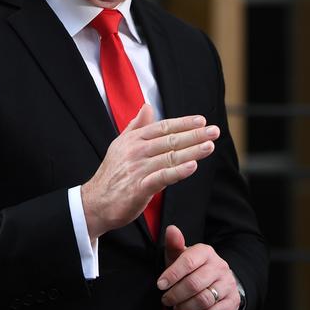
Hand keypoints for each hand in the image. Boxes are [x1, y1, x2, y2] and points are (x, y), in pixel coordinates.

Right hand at [80, 105, 217, 238]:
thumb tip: (147, 107)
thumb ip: (136, 126)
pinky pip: (162, 177)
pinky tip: (193, 166)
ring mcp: (137, 169)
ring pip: (170, 157)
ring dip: (192, 151)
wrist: (94, 203)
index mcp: (133, 140)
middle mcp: (136, 151)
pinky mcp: (139, 187)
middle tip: (214, 131)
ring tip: (210, 146)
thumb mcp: (120, 145)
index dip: (183, 123)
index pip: (163, 127)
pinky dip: (178, 171)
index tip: (201, 120)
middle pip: (170, 140)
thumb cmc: (111, 174)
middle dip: (194, 135)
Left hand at [157, 225, 240, 309]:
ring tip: (176, 307)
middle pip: (195, 283)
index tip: (160, 285)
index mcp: (206, 252)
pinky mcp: (233, 300)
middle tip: (166, 299)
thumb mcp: (181, 256)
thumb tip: (171, 229)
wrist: (216, 281)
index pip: (188, 262)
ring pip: (204, 299)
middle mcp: (219, 266)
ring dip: (186, 307)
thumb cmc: (192, 268)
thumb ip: (174, 244)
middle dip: (176, 294)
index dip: (172, 275)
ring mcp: (228, 284)